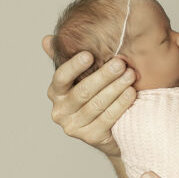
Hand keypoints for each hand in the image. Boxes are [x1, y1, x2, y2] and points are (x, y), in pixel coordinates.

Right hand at [43, 35, 136, 157]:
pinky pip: (107, 118)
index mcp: (55, 93)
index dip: (74, 66)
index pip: (61, 78)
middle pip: (83, 92)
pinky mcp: (90, 137)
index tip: (89, 55)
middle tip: (120, 63)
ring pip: (97, 104)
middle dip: (103, 76)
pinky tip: (131, 93)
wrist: (110, 131)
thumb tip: (47, 39)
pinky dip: (120, 104)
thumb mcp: (80, 78)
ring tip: (130, 75)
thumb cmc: (94, 97)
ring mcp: (74, 127)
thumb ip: (65, 59)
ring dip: (116, 88)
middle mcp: (60, 111)